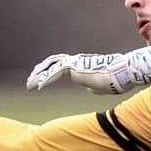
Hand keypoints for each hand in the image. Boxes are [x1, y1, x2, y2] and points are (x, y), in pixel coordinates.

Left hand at [26, 44, 150, 94]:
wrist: (121, 75)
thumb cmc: (114, 80)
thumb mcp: (100, 86)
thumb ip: (91, 85)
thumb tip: (88, 88)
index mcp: (81, 65)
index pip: (61, 66)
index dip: (50, 71)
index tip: (40, 79)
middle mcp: (76, 61)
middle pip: (53, 63)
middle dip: (40, 71)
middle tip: (30, 80)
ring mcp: (74, 63)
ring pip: (51, 67)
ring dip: (39, 76)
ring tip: (30, 85)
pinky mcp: (74, 67)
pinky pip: (55, 73)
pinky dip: (46, 80)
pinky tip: (38, 88)